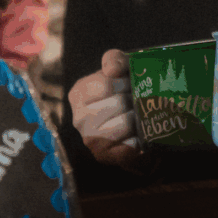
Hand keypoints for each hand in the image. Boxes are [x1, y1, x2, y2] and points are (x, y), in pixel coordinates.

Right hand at [68, 49, 142, 170]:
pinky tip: (138, 135)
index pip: (106, 84)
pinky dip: (139, 139)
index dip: (125, 83)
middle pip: (118, 103)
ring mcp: (90, 139)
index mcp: (78, 94)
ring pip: (126, 123)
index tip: (130, 85)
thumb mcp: (120, 70)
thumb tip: (112, 70)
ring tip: (138, 117)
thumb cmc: (125, 94)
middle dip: (134, 100)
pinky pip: (130, 145)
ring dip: (138, 119)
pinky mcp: (105, 157)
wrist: (137, 127)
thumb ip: (115, 60)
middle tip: (137, 102)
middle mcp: (79, 118)